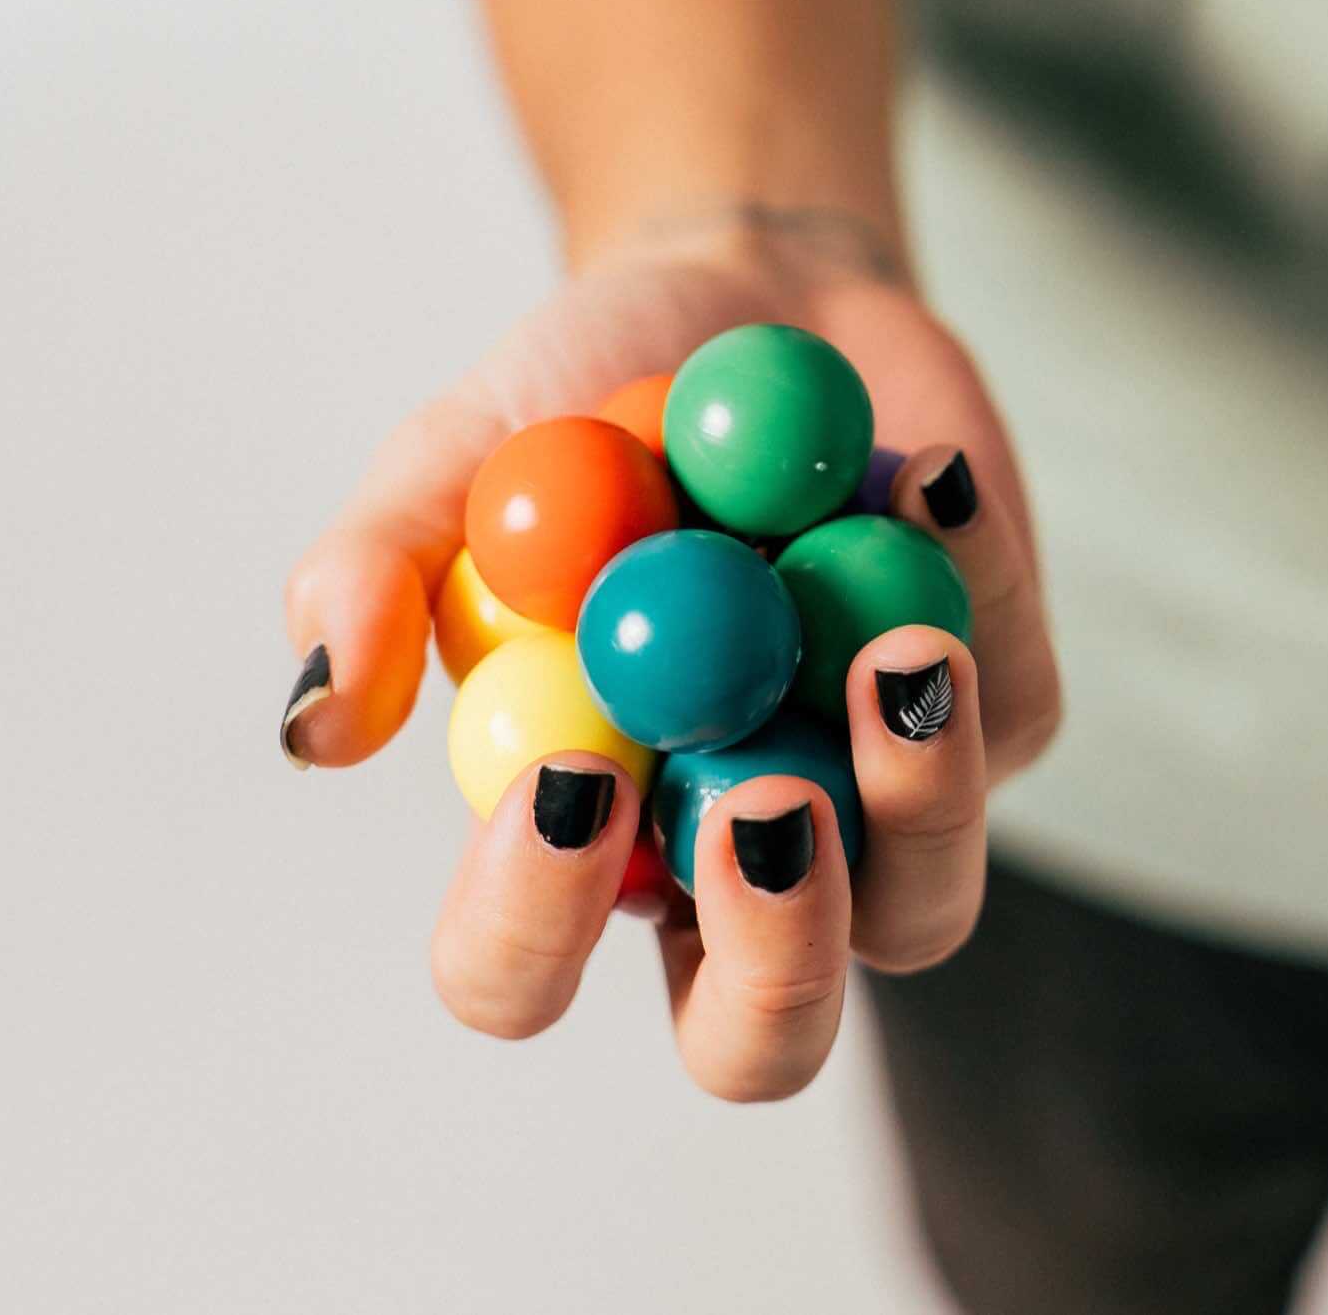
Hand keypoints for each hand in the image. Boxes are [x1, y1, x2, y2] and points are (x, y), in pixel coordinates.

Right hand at [280, 235, 1060, 1097]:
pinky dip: (976, 595)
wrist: (751, 293)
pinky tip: (927, 478)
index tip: (562, 780)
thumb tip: (317, 725)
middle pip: (761, 1033)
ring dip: (922, 805)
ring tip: (899, 653)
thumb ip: (370, 576)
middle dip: (775, 958)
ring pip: (924, 911)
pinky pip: (1010, 709)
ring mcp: (875, 799)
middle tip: (765, 803)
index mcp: (574, 830)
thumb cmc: (582, 403)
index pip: (520, 966)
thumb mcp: (458, 459)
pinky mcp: (999, 710)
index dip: (529, 927)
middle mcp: (721, 851)